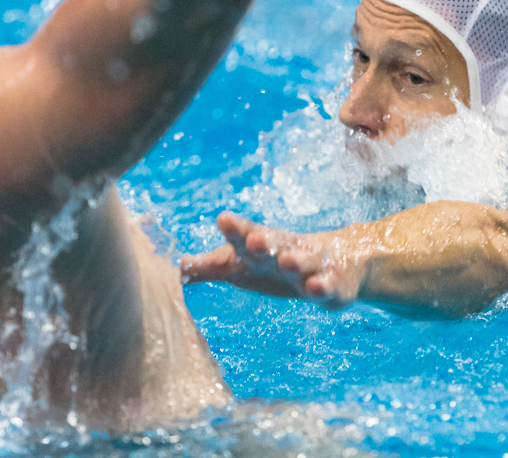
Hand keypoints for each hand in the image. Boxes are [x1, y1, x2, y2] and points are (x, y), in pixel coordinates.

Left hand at [179, 212, 363, 309]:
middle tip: (252, 238)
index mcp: (259, 247)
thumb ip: (207, 268)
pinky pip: (328, 288)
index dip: (235, 229)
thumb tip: (171, 266)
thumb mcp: (239, 267)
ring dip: (294, 262)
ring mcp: (311, 267)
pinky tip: (316, 288)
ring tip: (286, 260)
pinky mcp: (333, 286)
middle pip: (273, 245)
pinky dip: (323, 287)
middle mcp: (284, 251)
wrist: (336, 260)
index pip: (244, 236)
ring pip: (302, 264)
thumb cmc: (273, 264)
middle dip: (264, 241)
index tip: (223, 219)